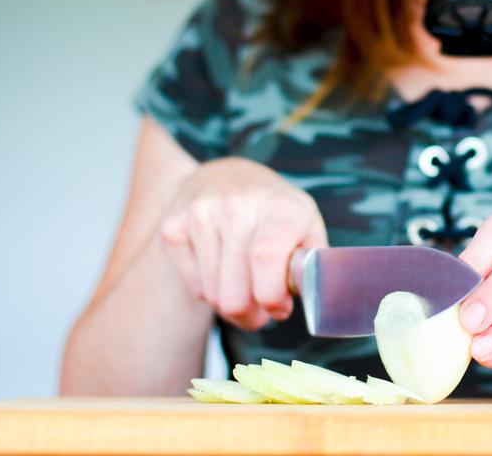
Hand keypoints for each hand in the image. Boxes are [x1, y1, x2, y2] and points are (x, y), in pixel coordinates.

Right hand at [158, 157, 327, 330]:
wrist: (224, 175)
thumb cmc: (274, 209)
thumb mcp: (307, 223)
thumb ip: (315, 261)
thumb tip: (318, 296)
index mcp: (279, 207)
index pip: (266, 258)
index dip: (272, 296)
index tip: (280, 308)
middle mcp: (236, 206)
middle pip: (233, 294)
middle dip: (251, 315)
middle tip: (261, 310)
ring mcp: (200, 216)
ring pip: (213, 297)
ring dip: (231, 304)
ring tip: (244, 287)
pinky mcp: (173, 229)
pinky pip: (194, 288)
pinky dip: (209, 291)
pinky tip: (222, 270)